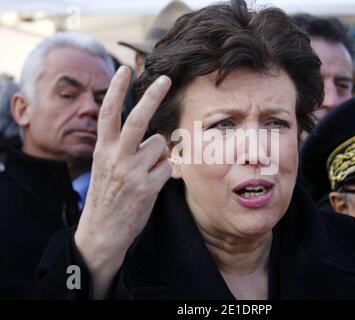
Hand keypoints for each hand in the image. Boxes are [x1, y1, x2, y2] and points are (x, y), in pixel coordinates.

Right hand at [74, 66, 171, 297]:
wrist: (102, 231)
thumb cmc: (107, 196)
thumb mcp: (105, 167)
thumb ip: (123, 148)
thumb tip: (156, 135)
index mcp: (103, 150)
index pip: (108, 113)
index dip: (115, 89)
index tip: (124, 69)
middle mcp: (116, 157)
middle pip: (138, 119)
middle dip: (152, 96)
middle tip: (166, 79)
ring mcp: (132, 172)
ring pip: (160, 145)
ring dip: (161, 154)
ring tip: (148, 171)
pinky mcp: (147, 187)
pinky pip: (168, 167)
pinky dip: (165, 172)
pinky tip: (152, 185)